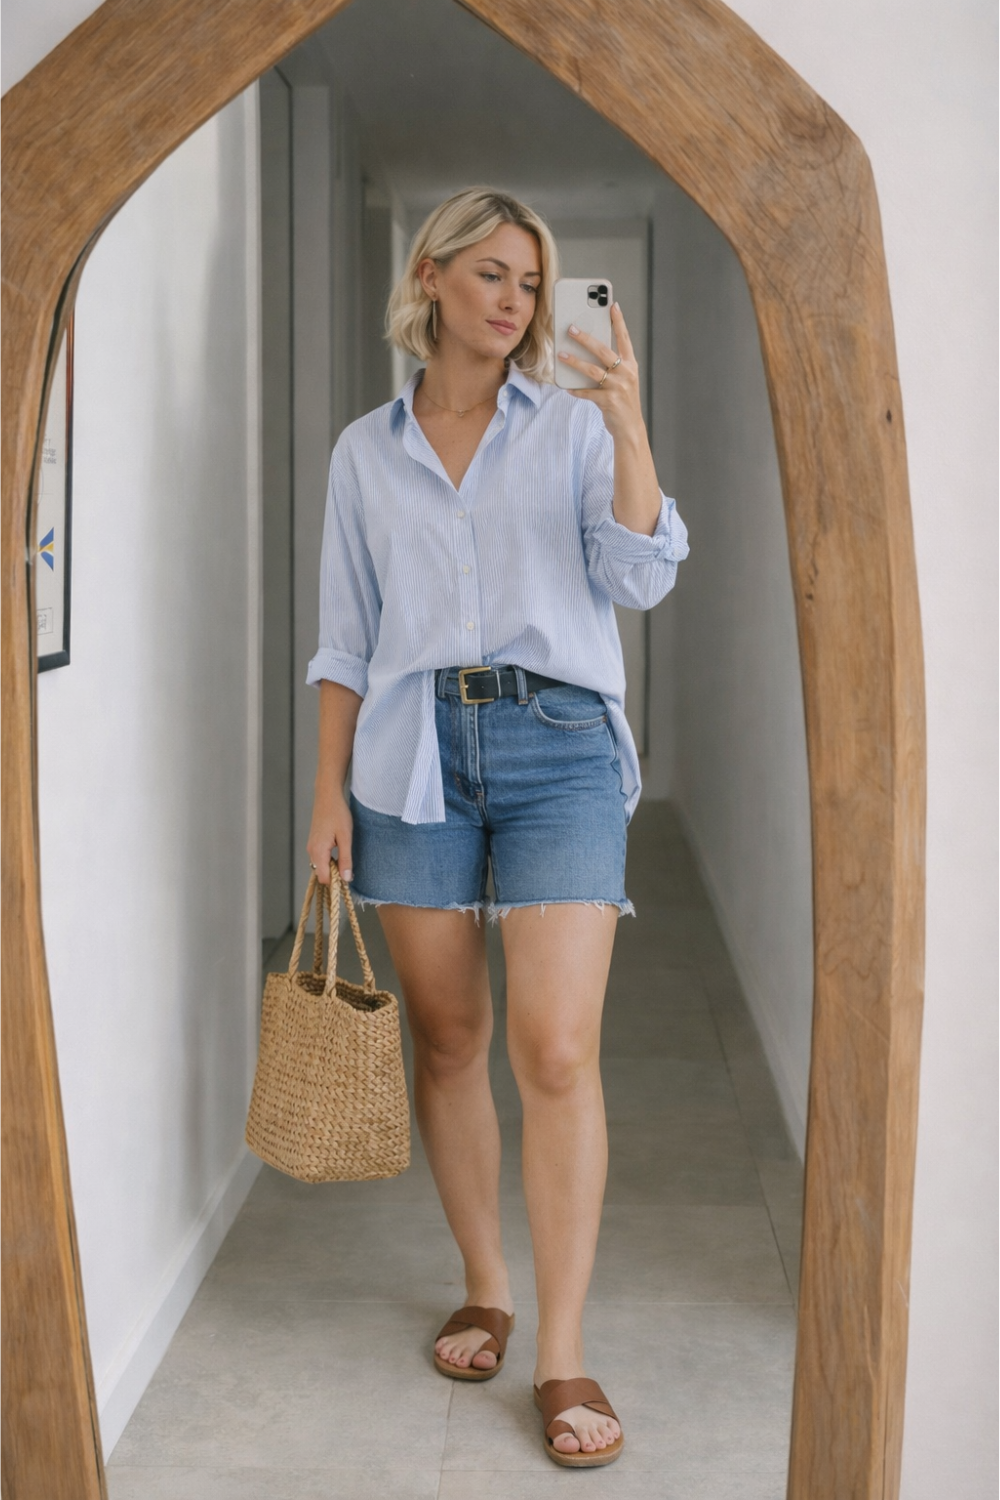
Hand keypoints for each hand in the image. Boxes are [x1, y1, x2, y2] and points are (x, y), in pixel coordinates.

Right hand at [306, 793, 352, 885]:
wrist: (327, 796)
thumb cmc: (338, 813)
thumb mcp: (346, 837)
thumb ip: (345, 859)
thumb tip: (346, 878)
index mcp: (318, 852)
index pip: (324, 879)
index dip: (336, 882)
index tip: (348, 878)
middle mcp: (311, 851)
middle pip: (321, 874)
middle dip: (334, 875)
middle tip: (349, 866)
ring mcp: (311, 846)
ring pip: (320, 866)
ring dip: (332, 866)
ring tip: (344, 856)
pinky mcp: (313, 842)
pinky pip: (319, 858)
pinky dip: (328, 859)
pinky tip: (338, 850)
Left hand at [558, 302, 644, 444]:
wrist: (630, 428)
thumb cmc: (624, 400)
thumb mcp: (624, 380)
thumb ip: (612, 366)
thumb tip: (589, 351)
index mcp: (631, 365)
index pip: (624, 338)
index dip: (618, 322)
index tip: (612, 305)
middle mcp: (626, 373)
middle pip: (603, 351)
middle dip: (586, 338)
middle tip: (572, 328)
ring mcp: (618, 387)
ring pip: (592, 370)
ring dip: (575, 362)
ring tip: (561, 355)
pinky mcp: (608, 401)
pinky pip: (587, 392)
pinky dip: (576, 389)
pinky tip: (567, 387)